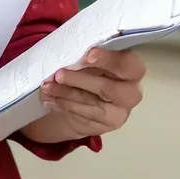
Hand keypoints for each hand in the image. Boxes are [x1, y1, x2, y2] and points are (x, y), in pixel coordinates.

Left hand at [22, 47, 146, 144]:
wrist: (89, 102)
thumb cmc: (92, 73)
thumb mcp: (93, 62)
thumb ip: (88, 57)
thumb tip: (69, 53)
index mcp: (133, 70)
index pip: (128, 64)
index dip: (109, 59)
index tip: (89, 54)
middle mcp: (132, 92)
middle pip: (108, 88)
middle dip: (80, 80)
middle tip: (58, 74)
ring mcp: (120, 112)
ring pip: (90, 102)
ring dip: (65, 93)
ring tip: (46, 86)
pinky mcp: (106, 125)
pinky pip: (82, 114)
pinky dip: (63, 104)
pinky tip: (50, 98)